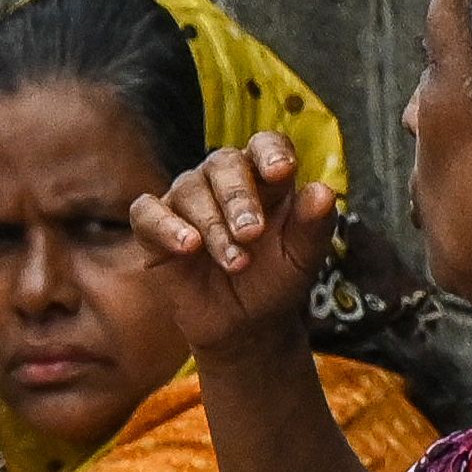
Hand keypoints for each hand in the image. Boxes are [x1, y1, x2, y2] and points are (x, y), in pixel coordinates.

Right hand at [127, 134, 342, 365]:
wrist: (245, 326)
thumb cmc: (276, 281)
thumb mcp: (302, 258)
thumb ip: (314, 225)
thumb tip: (323, 192)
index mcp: (265, 178)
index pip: (265, 145)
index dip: (271, 152)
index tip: (281, 171)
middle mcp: (223, 181)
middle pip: (224, 163)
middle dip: (238, 197)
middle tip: (252, 233)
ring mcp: (187, 201)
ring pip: (190, 189)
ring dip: (213, 226)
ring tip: (236, 262)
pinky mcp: (155, 227)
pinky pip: (147, 212)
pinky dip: (165, 226)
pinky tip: (188, 246)